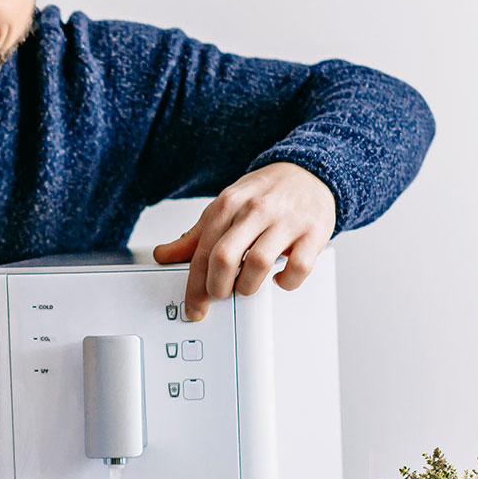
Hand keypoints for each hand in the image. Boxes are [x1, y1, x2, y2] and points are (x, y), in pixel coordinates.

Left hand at [151, 162, 334, 320]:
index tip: (194, 307)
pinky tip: (279, 279)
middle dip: (217, 287)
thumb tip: (164, 255)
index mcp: (227, 205)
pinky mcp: (313, 232)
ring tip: (247, 287)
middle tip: (220, 295)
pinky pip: (298, 267)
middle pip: (225, 258)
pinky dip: (286, 282)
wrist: (307, 171)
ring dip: (248, 287)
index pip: (202, 252)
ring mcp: (286, 221)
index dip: (195, 287)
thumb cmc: (263, 194)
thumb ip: (195, 235)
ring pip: (259, 264)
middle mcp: (255, 211)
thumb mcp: (224, 207)